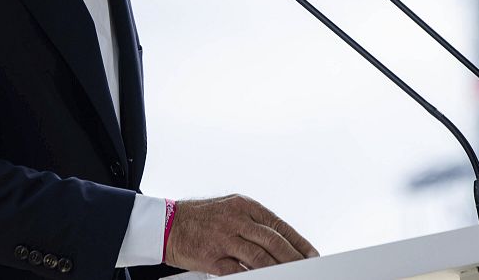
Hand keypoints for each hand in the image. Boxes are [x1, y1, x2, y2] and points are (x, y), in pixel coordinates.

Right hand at [163, 194, 318, 275]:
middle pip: (273, 240)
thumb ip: (253, 223)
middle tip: (306, 268)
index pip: (278, 224)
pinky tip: (261, 279)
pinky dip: (252, 276)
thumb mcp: (229, 209)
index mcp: (243, 205)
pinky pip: (238, 270)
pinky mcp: (212, 257)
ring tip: (288, 276)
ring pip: (259, 256)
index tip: (311, 254)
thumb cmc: (200, 218)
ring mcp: (223, 238)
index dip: (298, 241)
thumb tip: (279, 241)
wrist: (167, 223)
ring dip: (277, 269)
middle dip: (293, 257)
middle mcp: (235, 219)